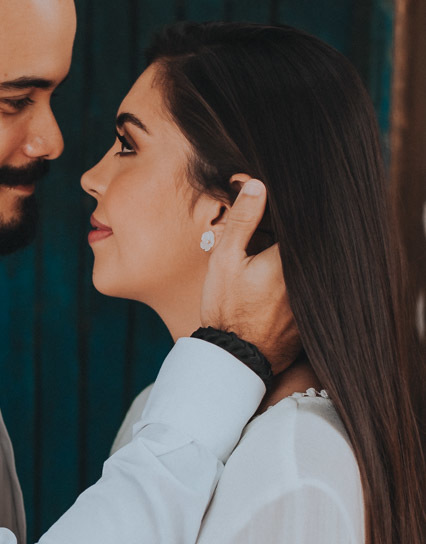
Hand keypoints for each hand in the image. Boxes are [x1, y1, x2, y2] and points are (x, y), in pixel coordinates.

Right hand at [200, 178, 299, 373]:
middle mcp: (311, 274)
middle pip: (310, 241)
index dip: (288, 209)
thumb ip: (243, 221)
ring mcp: (317, 295)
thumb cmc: (227, 310)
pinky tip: (279, 283)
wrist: (236, 358)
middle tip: (279, 229)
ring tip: (278, 259)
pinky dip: (304, 276)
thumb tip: (257, 185)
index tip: (280, 199)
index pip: (301, 219)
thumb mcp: (225, 260)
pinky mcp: (316, 311)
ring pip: (314, 262)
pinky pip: (315, 283)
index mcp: (290, 257)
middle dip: (295, 231)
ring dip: (300, 255)